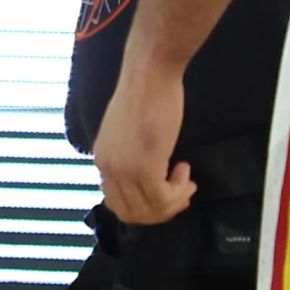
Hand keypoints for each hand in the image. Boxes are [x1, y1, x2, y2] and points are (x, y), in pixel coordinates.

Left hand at [91, 54, 193, 222]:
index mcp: (102, 161)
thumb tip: (148, 178)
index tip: (166, 193)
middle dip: (162, 210)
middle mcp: (108, 170)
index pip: (118, 204)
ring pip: (150, 209)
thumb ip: (130, 158)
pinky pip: (164, 198)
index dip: (145, 206)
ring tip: (187, 181)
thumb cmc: (145, 97)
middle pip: (133, 213)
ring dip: (174, 200)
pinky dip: (180, 191)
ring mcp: (124, 171)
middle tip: (182, 192)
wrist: (149, 76)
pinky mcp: (144, 168)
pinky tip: (185, 169)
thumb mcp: (128, 135)